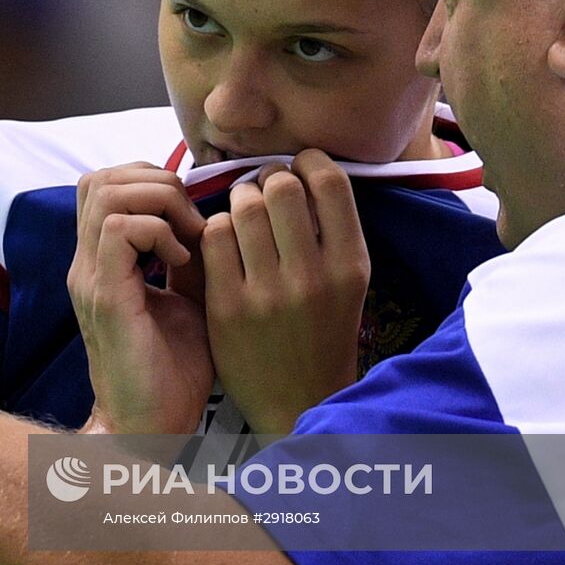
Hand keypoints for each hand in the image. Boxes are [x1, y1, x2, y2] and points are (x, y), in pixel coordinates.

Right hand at [68, 162, 212, 434]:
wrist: (150, 430)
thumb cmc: (172, 375)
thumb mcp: (188, 302)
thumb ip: (189, 260)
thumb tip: (212, 220)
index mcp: (102, 262)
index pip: (106, 184)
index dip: (151, 180)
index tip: (193, 213)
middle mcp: (87, 263)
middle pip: (100, 177)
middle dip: (155, 181)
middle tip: (192, 218)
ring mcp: (91, 277)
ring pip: (106, 191)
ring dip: (158, 201)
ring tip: (187, 236)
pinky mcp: (105, 296)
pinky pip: (121, 229)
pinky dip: (158, 231)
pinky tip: (181, 262)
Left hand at [200, 151, 369, 434]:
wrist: (297, 402)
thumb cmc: (322, 333)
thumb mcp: (347, 283)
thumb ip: (330, 230)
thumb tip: (299, 168)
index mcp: (351, 266)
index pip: (330, 182)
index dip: (308, 161)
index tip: (298, 167)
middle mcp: (313, 277)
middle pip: (281, 186)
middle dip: (268, 179)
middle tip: (263, 191)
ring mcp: (267, 293)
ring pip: (242, 206)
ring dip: (239, 201)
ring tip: (242, 215)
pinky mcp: (227, 307)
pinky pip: (213, 237)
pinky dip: (216, 230)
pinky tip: (224, 243)